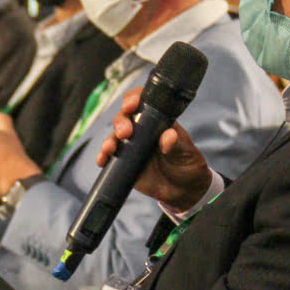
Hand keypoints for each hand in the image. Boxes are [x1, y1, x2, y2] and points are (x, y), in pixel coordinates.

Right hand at [96, 88, 211, 209]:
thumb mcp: (185, 152)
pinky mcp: (124, 164)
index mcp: (157, 120)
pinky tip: (102, 161)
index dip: (133, 99)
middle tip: (125, 133)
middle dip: (120, 122)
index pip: (143, 102)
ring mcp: (131, 146)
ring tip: (110, 148)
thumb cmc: (187, 164)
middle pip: (124, 118)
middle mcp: (141, 130)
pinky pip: (110, 158)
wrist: (184, 190)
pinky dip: (103, 157)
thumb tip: (169, 136)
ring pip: (114, 137)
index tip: (131, 105)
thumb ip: (176, 143)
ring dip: (109, 140)